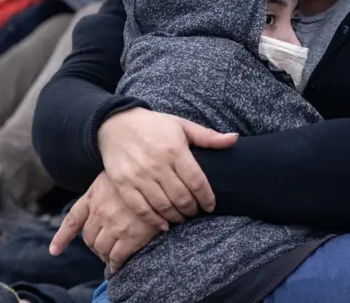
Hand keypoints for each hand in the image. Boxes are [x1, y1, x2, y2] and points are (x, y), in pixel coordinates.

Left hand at [50, 172, 161, 272]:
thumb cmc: (142, 173)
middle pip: (89, 238)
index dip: (62, 238)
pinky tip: (117, 266)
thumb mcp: (116, 174)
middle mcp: (100, 211)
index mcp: (94, 196)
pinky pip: (117, 257)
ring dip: (105, 256)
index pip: (73, 220)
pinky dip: (115, 265)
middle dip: (95, 246)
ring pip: (101, 249)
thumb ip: (105, 188)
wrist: (162, 178)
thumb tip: (102, 200)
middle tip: (103, 250)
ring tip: (111, 258)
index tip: (55, 251)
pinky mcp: (131, 236)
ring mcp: (115, 224)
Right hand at [97, 109, 237, 224]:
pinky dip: (154, 220)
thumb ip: (208, 137)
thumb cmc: (154, 125)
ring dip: (177, 216)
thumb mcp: (182, 125)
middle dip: (193, 209)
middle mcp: (157, 164)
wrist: (115, 124)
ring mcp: (139, 176)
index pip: (197, 181)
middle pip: (182, 197)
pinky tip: (164, 224)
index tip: (211, 205)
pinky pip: (141, 209)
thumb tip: (234, 139)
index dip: (207, 198)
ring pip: (164, 206)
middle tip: (196, 212)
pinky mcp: (123, 185)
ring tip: (183, 217)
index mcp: (175, 149)